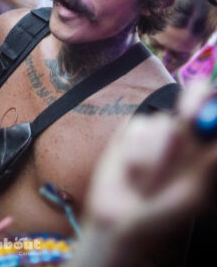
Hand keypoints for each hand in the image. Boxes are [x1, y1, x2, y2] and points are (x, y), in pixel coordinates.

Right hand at [85, 80, 216, 246]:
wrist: (120, 226)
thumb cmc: (165, 218)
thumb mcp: (193, 195)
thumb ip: (206, 165)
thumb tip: (216, 137)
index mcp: (201, 149)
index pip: (211, 112)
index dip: (208, 101)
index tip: (207, 106)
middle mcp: (181, 136)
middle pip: (190, 102)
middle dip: (191, 105)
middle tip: (190, 115)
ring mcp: (155, 134)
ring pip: (159, 123)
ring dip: (155, 152)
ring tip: (150, 181)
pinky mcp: (129, 134)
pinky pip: (135, 128)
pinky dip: (134, 151)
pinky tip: (132, 173)